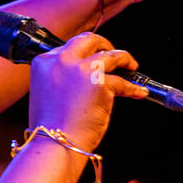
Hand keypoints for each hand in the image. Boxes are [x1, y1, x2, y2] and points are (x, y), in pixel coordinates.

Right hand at [29, 31, 147, 152]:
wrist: (55, 142)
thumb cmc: (51, 127)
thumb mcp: (47, 93)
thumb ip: (61, 77)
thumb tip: (84, 75)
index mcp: (44, 62)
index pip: (68, 47)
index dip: (84, 52)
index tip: (93, 58)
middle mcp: (62, 61)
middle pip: (89, 40)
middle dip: (104, 44)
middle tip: (114, 54)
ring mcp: (82, 69)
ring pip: (111, 54)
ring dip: (125, 59)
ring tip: (131, 66)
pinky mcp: (100, 82)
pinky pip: (123, 82)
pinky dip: (133, 88)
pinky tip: (138, 92)